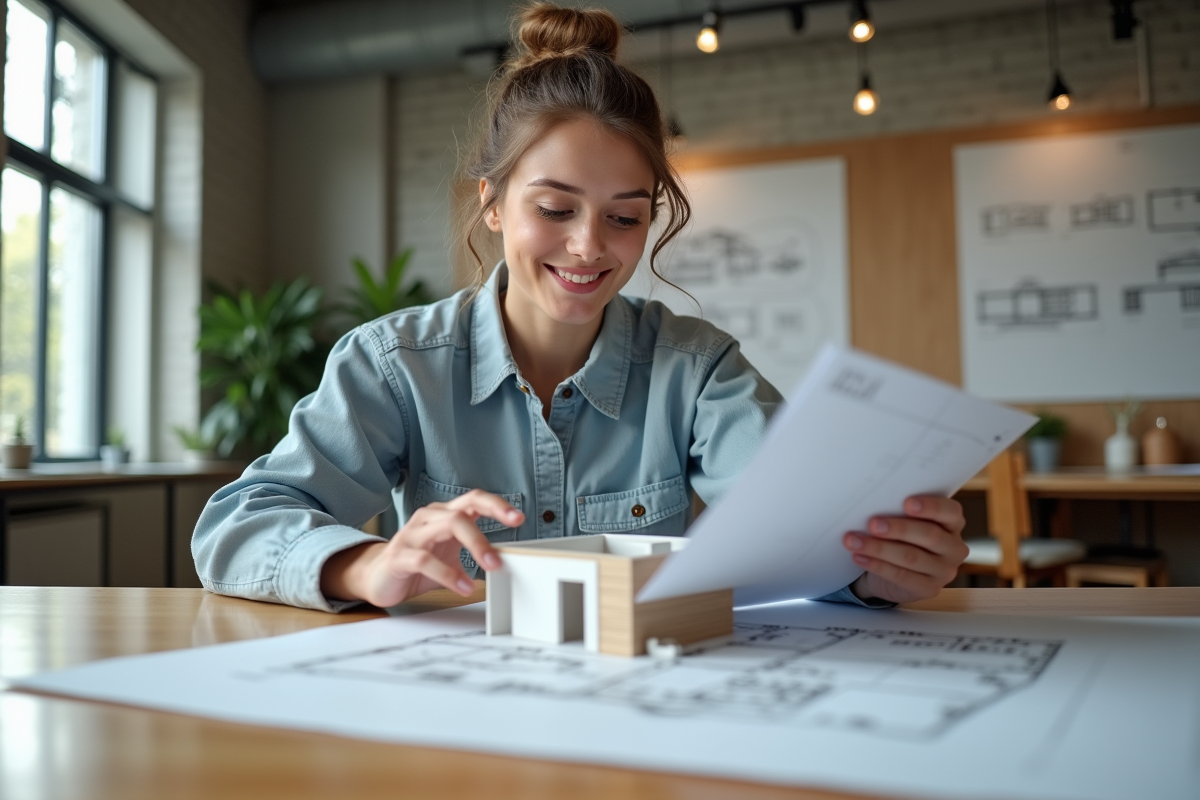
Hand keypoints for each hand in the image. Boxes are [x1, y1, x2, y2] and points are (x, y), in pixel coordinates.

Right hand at [320, 490, 523, 606]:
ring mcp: (411, 535)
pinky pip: (425, 560)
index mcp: (443, 515)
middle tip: (501, 559)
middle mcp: (428, 519)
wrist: (377, 578)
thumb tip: (508, 559)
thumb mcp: (451, 555)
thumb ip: (475, 553)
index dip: (496, 505)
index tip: (519, 518)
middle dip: (484, 536)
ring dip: (473, 548)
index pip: (473, 499)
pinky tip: (463, 586)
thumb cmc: (418, 564)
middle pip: (460, 515)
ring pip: (446, 528)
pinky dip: (448, 574)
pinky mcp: (398, 556)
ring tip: (491, 569)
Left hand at [843, 495, 967, 604]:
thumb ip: (900, 512)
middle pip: (930, 535)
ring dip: (879, 548)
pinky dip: (877, 565)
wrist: (895, 571)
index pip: (950, 511)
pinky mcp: (929, 589)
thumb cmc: (902, 537)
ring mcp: (944, 571)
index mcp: (952, 523)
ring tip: (854, 541)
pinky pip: (901, 576)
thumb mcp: (906, 522)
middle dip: (898, 529)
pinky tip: (860, 557)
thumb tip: (875, 505)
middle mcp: (954, 548)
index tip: (907, 503)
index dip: (931, 507)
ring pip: (911, 557)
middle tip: (873, 524)